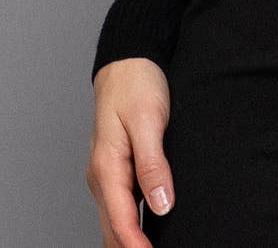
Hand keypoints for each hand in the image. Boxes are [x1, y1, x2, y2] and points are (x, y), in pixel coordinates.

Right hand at [86, 58, 174, 246]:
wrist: (128, 62)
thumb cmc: (137, 85)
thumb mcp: (148, 121)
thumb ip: (153, 164)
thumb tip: (161, 205)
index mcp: (107, 167)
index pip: (121, 220)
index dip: (137, 245)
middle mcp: (101, 175)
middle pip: (113, 228)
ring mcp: (107, 173)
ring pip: (115, 219)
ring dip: (130, 239)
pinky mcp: (116, 168)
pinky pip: (120, 205)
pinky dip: (130, 224)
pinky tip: (146, 230)